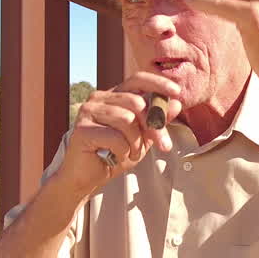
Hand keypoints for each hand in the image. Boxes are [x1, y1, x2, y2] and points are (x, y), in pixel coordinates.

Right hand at [59, 71, 182, 192]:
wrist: (87, 178)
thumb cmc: (115, 154)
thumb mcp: (144, 137)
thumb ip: (158, 120)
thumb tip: (176, 103)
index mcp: (113, 95)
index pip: (137, 79)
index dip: (158, 83)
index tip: (177, 92)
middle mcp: (99, 98)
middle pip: (137, 103)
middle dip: (155, 126)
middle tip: (163, 145)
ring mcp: (88, 111)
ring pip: (127, 120)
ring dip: (136, 142)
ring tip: (131, 153)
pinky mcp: (82, 129)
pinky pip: (115, 137)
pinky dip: (123, 151)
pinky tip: (115, 157)